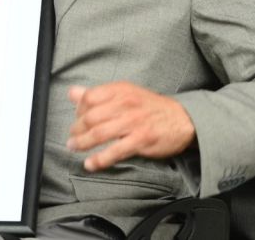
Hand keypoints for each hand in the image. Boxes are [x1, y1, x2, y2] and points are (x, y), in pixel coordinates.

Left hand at [66, 82, 196, 170]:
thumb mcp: (125, 93)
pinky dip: (99, 159)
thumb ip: (98, 94)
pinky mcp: (140, 140)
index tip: (76, 118)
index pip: (89, 97)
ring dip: (82, 143)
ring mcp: (133, 122)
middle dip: (77, 129)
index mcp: (120, 90)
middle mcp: (126, 104)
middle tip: (72, 136)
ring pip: (99, 134)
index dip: (78, 109)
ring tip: (74, 147)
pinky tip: (90, 164)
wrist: (183, 119)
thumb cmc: (151, 107)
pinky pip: (115, 151)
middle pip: (91, 116)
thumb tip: (72, 92)